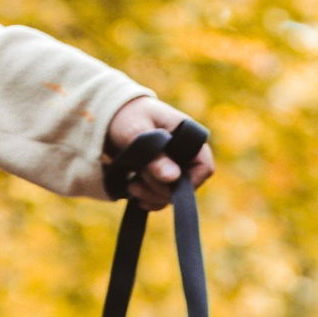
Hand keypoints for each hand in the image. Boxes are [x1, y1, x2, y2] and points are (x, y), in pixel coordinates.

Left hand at [104, 95, 214, 209]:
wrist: (113, 118)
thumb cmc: (128, 116)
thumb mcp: (137, 132)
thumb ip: (155, 155)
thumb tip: (173, 178)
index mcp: (188, 137)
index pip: (204, 168)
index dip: (189, 182)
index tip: (166, 184)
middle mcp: (185, 155)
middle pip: (186, 187)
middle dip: (160, 191)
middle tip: (135, 184)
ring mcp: (173, 169)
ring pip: (172, 195)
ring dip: (151, 197)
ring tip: (131, 186)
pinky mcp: (160, 179)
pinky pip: (161, 199)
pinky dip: (148, 200)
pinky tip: (135, 194)